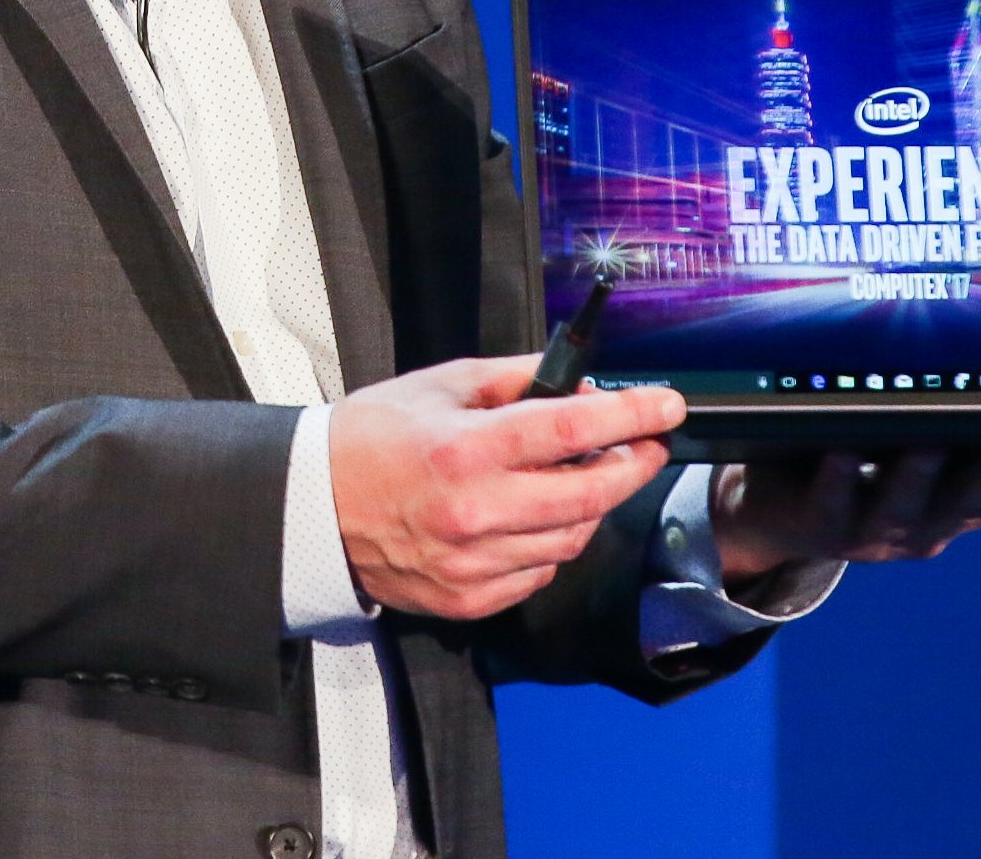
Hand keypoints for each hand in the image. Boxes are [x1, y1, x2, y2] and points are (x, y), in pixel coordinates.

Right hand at [328, 357, 683, 621]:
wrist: (314, 509)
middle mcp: (476, 512)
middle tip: (646, 446)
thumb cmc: (372, 438)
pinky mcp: (468, 599)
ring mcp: (473, 563)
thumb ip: (513, 380)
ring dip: (593, 505)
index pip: (574, 430)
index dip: (632, 415)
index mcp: (467, 449)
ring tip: (586, 477)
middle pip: (590, 495)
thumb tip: (579, 385)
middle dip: (632, 466)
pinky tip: (539, 517)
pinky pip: (539, 572)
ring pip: (571, 538)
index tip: (666, 405)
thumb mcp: (440, 386)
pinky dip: (552, 543)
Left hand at [710, 447, 980, 584]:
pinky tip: (841, 453)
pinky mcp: (822, 525)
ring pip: (901, 505)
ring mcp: (875, 531)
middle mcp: (927, 524)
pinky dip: (838, 479)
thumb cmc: (862, 457)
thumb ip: (955, 419)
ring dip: (916, 477)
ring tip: (928, 445)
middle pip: (968, 500)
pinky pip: (831, 504)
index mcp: (958, 504)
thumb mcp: (914, 440)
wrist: (778, 513)